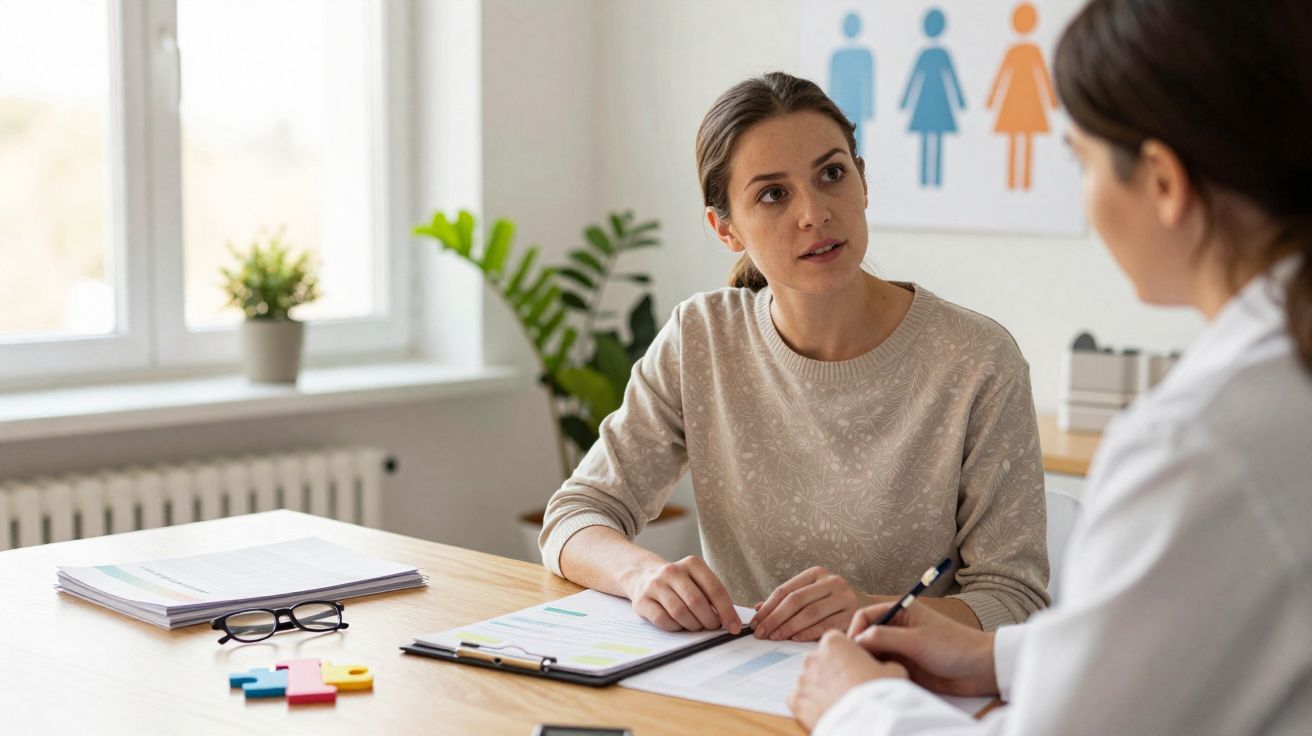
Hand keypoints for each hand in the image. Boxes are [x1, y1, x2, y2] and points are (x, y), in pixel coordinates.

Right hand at [623, 556, 741, 633]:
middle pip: (697, 602)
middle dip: (709, 620)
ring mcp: (655, 585)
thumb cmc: (677, 583)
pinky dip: (675, 627)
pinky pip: (663, 620)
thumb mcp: (695, 580)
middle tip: (712, 627)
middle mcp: (672, 571)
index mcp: (692, 564)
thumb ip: (711, 595)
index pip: (715, 589)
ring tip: (696, 626)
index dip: (727, 611)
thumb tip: (730, 620)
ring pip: (680, 612)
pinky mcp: (642, 600)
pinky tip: (679, 625)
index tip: (733, 627)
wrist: (641, 575)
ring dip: (693, 625)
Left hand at [750, 566, 864, 641]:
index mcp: (817, 573)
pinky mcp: (853, 614)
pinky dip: (808, 633)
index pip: (785, 590)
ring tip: (774, 637)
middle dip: (775, 618)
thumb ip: (786, 600)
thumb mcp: (809, 594)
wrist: (866, 607)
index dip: (767, 607)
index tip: (755, 622)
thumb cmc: (831, 602)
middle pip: (796, 600)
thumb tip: (757, 609)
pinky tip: (794, 639)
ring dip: (788, 627)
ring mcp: (844, 597)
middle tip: (761, 633)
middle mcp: (832, 581)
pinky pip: (825, 626)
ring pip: (810, 613)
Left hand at [789, 630, 906, 730]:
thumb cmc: (880, 693)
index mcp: (834, 642)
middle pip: (821, 659)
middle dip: (832, 670)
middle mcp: (813, 657)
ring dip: (821, 688)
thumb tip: (881, 667)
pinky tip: (826, 710)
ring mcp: (802, 680)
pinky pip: (800, 699)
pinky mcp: (796, 702)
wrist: (866, 723)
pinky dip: (809, 705)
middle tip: (849, 686)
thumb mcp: (893, 669)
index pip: (835, 640)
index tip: (855, 665)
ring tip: (840, 702)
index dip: (846, 653)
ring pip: (810, 680)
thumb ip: (880, 662)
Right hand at [847, 599, 998, 696]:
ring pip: (873, 653)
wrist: (980, 670)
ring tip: (870, 672)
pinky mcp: (905, 665)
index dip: (855, 629)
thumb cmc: (954, 646)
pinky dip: (879, 672)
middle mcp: (897, 628)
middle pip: (866, 635)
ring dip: (869, 662)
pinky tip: (882, 678)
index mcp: (901, 611)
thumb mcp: (917, 640)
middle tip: (857, 663)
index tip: (851, 646)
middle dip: (859, 648)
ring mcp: (900, 647)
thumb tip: (857, 640)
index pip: (866, 616)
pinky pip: (883, 667)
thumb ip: (884, 637)